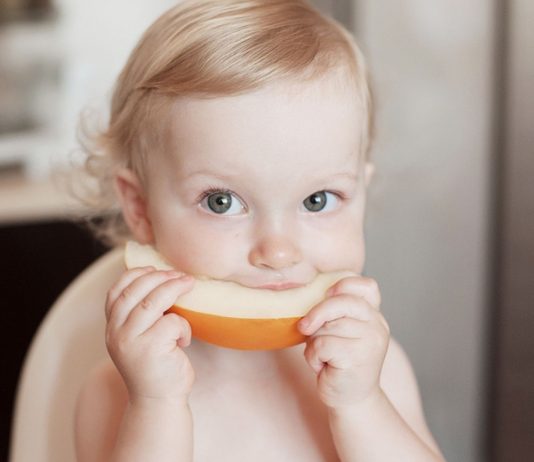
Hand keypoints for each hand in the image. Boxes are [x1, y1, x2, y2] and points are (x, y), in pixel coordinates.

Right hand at [105, 267, 195, 403]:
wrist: (159, 401)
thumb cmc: (156, 364)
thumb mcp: (140, 336)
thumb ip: (140, 313)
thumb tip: (162, 277)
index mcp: (112, 327)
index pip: (115, 291)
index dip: (135, 274)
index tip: (154, 268)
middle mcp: (115, 333)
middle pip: (135, 291)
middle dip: (160, 277)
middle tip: (181, 276)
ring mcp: (130, 341)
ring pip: (153, 301)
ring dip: (174, 288)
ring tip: (190, 284)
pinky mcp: (150, 348)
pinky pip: (172, 322)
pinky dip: (184, 326)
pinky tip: (184, 340)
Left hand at [298, 276, 389, 409]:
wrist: (351, 400)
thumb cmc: (338, 361)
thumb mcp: (339, 331)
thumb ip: (334, 312)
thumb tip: (307, 296)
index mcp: (373, 314)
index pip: (366, 286)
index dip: (343, 286)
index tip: (327, 295)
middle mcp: (377, 324)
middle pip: (340, 301)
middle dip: (317, 313)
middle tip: (305, 327)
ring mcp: (371, 339)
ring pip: (327, 325)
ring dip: (314, 341)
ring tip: (324, 355)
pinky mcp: (358, 356)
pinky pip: (322, 344)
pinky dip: (313, 356)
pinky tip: (323, 366)